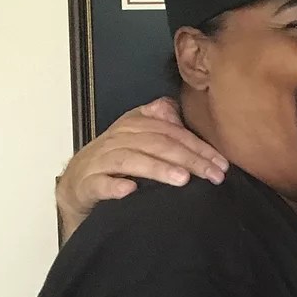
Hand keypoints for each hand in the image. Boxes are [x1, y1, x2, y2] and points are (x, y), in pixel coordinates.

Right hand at [55, 97, 227, 239]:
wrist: (75, 186)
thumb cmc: (114, 162)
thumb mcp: (138, 138)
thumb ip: (158, 122)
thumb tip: (174, 107)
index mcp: (132, 126)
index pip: (171, 132)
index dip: (198, 146)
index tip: (221, 163)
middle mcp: (116, 140)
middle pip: (155, 144)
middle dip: (188, 159)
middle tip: (212, 174)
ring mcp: (99, 162)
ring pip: (129, 160)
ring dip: (157, 169)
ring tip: (182, 179)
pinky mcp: (85, 185)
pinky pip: (99, 184)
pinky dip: (114, 186)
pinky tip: (130, 190)